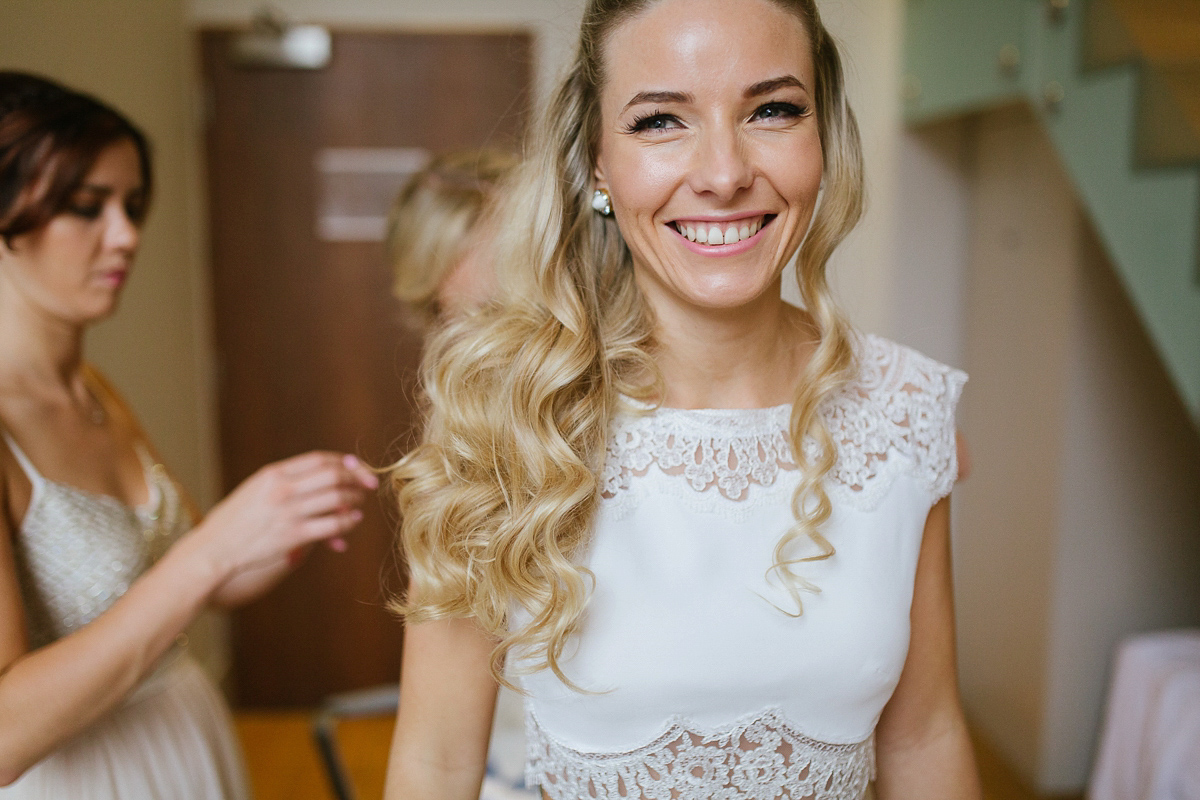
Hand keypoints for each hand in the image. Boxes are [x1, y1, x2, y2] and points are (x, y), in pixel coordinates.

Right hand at [189, 452, 378, 592]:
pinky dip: (348, 522)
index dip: (345, 462)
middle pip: (334, 475)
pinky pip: (332, 525)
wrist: (214, 548)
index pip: (320, 459)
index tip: (358, 468)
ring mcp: (289, 512)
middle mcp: (283, 489)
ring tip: (359, 504)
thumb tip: (322, 480)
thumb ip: (285, 481)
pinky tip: (351, 521)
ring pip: (337, 498)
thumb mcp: (256, 489)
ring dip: (354, 500)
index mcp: (273, 473)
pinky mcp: (294, 535)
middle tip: (367, 486)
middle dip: (357, 479)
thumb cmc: (236, 521)